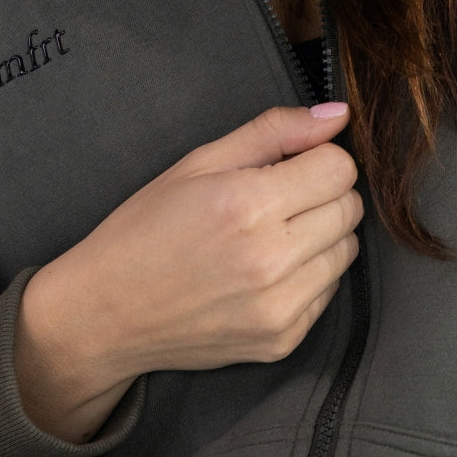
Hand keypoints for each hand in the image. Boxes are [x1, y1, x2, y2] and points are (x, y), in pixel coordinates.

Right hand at [15, 102, 361, 437]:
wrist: (106, 313)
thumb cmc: (146, 229)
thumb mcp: (200, 161)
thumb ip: (274, 131)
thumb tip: (338, 115)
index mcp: (248, 205)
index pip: (339, 168)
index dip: (317, 157)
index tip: (290, 164)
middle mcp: (272, 260)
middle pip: (350, 208)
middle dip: (323, 192)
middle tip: (278, 196)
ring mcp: (280, 308)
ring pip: (347, 251)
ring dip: (321, 234)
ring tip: (271, 233)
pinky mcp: (283, 341)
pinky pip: (329, 292)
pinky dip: (310, 275)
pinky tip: (266, 270)